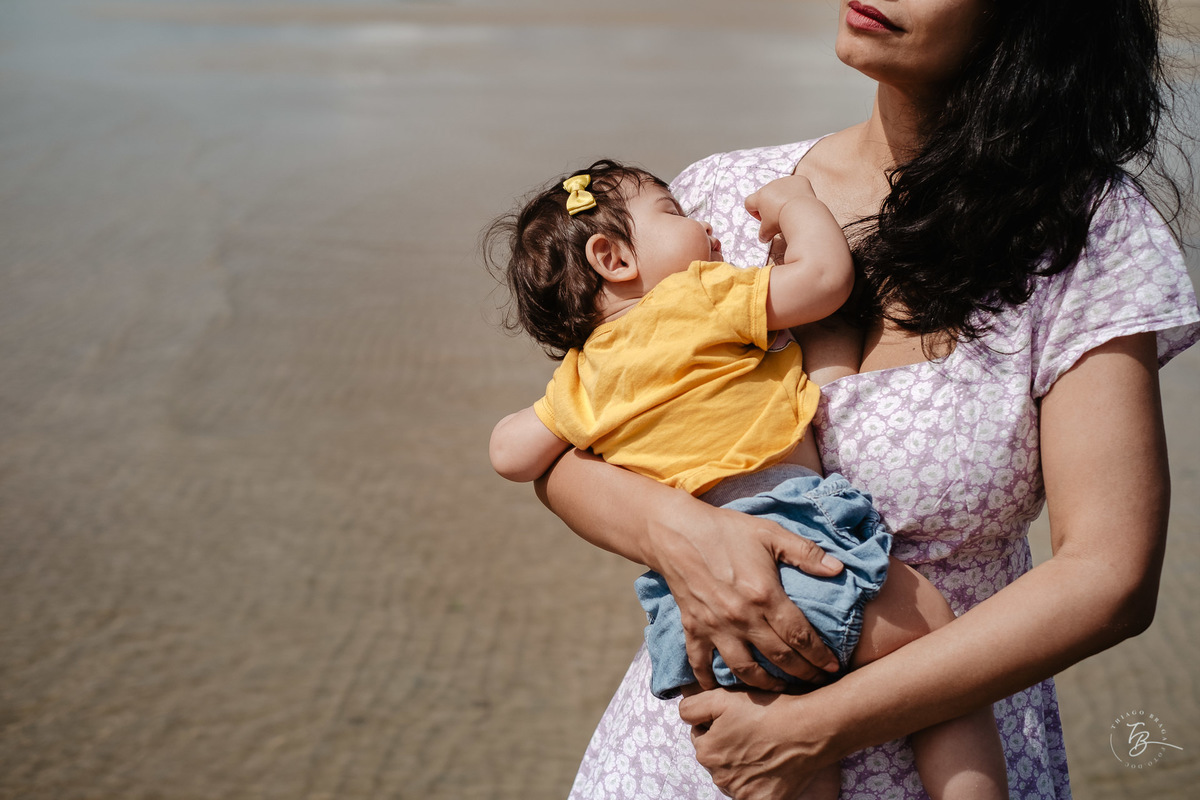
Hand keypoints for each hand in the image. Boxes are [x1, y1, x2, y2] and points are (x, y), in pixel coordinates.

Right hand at [649, 501, 843, 690]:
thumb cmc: (726, 530)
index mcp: (764, 596)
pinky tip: (718, 690)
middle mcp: (742, 618)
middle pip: (779, 658)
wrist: (677, 532)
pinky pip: (700, 664)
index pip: (800, 635)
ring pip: (744, 670)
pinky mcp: (693, 629)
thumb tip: (839, 569)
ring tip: (781, 690)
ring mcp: (716, 627)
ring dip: (766, 685)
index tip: (833, 667)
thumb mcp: (770, 533)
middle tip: (817, 683)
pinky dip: (708, 681)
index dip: (819, 656)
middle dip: (803, 675)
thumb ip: (805, 552)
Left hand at [679, 688, 831, 799]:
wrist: (808, 730)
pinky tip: (769, 767)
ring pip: (732, 775)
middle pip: (716, 758)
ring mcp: (740, 792)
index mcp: (706, 751)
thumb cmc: (766, 710)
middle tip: (751, 731)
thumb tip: (685, 716)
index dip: (716, 724)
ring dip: (741, 764)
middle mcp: (719, 777)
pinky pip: (751, 793)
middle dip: (727, 745)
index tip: (736, 718)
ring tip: (763, 746)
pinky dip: (757, 782)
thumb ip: (693, 707)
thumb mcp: (722, 698)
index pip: (701, 736)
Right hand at [745, 175, 817, 246]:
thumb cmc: (781, 221)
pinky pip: (796, 185)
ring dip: (784, 198)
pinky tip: (801, 203)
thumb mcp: (768, 231)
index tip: (764, 220)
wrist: (801, 212)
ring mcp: (785, 181)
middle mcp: (770, 186)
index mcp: (759, 197)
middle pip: (766, 195)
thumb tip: (763, 239)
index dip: (755, 212)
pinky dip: (797, 193)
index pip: (749, 202)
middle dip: (771, 205)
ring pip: (781, 189)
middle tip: (779, 217)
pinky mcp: (798, 180)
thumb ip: (763, 234)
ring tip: (792, 210)